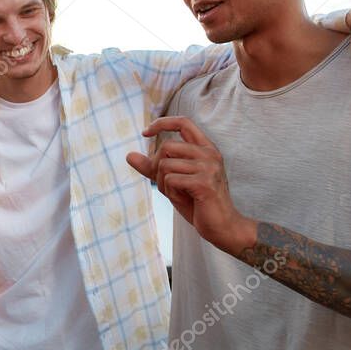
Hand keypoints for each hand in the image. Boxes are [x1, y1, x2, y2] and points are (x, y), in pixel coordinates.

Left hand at [126, 116, 256, 254]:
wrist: (221, 226)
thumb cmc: (198, 203)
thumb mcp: (172, 181)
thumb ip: (153, 167)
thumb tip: (129, 155)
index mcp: (206, 148)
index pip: (183, 122)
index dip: (162, 123)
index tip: (145, 132)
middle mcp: (209, 154)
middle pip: (167, 146)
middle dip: (157, 166)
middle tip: (167, 184)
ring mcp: (208, 167)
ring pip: (166, 165)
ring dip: (164, 183)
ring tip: (180, 194)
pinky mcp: (204, 183)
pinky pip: (170, 180)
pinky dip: (170, 192)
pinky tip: (184, 199)